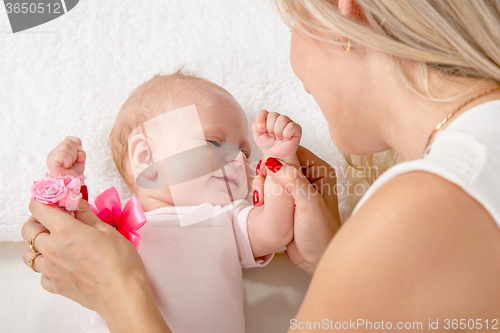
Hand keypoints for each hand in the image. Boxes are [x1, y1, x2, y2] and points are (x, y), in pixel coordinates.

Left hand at [21, 199, 146, 315]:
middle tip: (55, 220)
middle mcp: (52, 249)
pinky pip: (40, 274)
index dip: (44, 200)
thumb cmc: (120, 262)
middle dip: (38, 221)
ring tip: (56, 243)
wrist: (123, 293)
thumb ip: (87, 215)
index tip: (54, 201)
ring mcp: (51, 269)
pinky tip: (62, 263)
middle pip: (28, 230)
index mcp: (65, 231)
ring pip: (29, 253)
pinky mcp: (55, 285)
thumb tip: (76, 203)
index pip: (38, 208)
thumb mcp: (107, 230)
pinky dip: (46, 267)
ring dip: (39, 245)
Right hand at [46, 136, 85, 176]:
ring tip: (70, 165)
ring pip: (67, 146)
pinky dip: (68, 160)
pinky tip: (66, 166)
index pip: (71, 139)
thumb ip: (78, 149)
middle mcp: (54, 152)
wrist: (71, 187)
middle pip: (70, 141)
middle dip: (76, 153)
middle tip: (72, 163)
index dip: (77, 148)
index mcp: (60, 150)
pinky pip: (63, 154)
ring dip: (73, 157)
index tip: (76, 159)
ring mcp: (52, 156)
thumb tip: (78, 144)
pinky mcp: (51, 161)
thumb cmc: (74, 174)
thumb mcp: (79, 159)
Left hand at [252, 110, 301, 158]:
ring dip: (278, 132)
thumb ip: (255, 127)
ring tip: (278, 138)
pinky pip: (291, 126)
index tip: (261, 128)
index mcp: (268, 119)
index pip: (263, 112)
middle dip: (270, 128)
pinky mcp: (296, 128)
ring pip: (282, 119)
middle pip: (272, 115)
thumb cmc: (268, 145)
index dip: (261, 118)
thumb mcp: (257, 137)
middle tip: (272, 136)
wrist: (277, 156)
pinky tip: (285, 138)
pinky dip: (286, 134)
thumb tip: (261, 122)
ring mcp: (287, 122)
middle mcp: (278, 119)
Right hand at [253, 146, 340, 274]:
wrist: (316, 258)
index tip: (265, 166)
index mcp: (320, 171)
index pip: (294, 150)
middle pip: (281, 161)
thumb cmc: (321, 233)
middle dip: (268, 171)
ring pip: (273, 174)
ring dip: (264, 183)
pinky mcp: (287, 200)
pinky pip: (270, 188)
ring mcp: (297, 188)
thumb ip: (293, 182)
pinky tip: (261, 203)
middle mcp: (309, 177)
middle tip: (262, 186)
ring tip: (261, 197)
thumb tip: (274, 162)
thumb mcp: (309, 205)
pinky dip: (263, 193)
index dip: (278, 155)